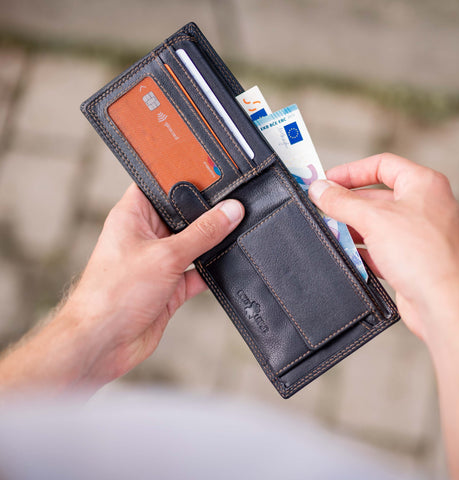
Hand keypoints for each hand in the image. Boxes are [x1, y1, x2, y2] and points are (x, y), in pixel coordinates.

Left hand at [0, 184, 243, 392]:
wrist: (104, 343)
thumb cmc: (113, 294)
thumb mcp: (166, 255)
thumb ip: (202, 234)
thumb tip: (228, 212)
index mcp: (133, 216)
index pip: (159, 186)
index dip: (183, 179)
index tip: (213, 175)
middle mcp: (145, 237)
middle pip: (182, 217)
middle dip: (204, 215)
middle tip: (232, 206)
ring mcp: (158, 262)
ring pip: (192, 246)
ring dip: (210, 244)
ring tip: (235, 232)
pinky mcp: (169, 287)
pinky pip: (197, 273)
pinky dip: (211, 271)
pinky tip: (226, 265)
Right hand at [308, 153, 458, 341]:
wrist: (444, 305)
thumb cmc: (427, 258)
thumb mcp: (373, 220)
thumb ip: (342, 202)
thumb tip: (320, 189)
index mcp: (423, 184)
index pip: (381, 165)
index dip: (350, 171)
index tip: (327, 180)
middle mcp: (423, 205)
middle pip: (375, 196)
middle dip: (347, 203)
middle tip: (322, 207)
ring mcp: (418, 233)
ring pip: (376, 223)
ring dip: (352, 228)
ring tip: (331, 232)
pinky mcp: (411, 258)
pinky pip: (379, 247)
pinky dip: (361, 249)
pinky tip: (347, 253)